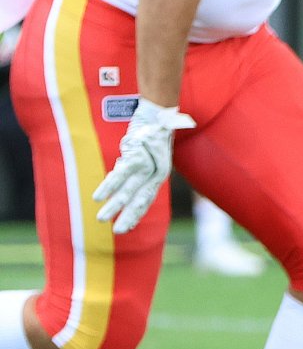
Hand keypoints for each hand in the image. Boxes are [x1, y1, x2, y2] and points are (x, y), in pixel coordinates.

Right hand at [91, 100, 195, 232]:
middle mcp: (155, 174)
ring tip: (101, 219)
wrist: (157, 115)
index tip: (128, 227)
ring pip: (127, 191)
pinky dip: (108, 186)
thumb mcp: (145, 154)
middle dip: (127, 217)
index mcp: (159, 175)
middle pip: (139, 199)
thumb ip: (134, 168)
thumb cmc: (151, 135)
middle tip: (118, 233)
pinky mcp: (136, 156)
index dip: (137, 214)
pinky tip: (98, 197)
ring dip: (113, 206)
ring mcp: (147, 166)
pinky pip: (119, 175)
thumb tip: (120, 178)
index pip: (147, 199)